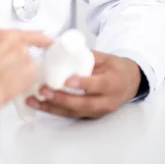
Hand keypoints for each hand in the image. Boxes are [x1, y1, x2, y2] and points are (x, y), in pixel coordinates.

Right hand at [0, 28, 51, 147]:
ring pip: (27, 62)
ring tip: (4, 83)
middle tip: (4, 71)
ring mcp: (23, 55)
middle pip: (22, 47)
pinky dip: (25, 82)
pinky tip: (11, 88)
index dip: (24, 40)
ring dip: (20, 71)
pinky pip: (31, 76)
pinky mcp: (31, 71)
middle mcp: (11, 40)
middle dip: (15, 59)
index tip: (38, 39)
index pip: (16, 32)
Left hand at [26, 51, 140, 118]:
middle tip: (44, 91)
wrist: (130, 83)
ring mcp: (98, 111)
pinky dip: (53, 110)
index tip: (67, 81)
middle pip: (84, 103)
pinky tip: (38, 105)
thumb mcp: (105, 58)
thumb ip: (85, 55)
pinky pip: (71, 115)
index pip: (98, 85)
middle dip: (62, 99)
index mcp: (113, 83)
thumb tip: (61, 47)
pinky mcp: (90, 116)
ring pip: (74, 112)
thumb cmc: (115, 68)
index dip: (82, 84)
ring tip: (34, 100)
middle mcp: (107, 101)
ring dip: (52, 107)